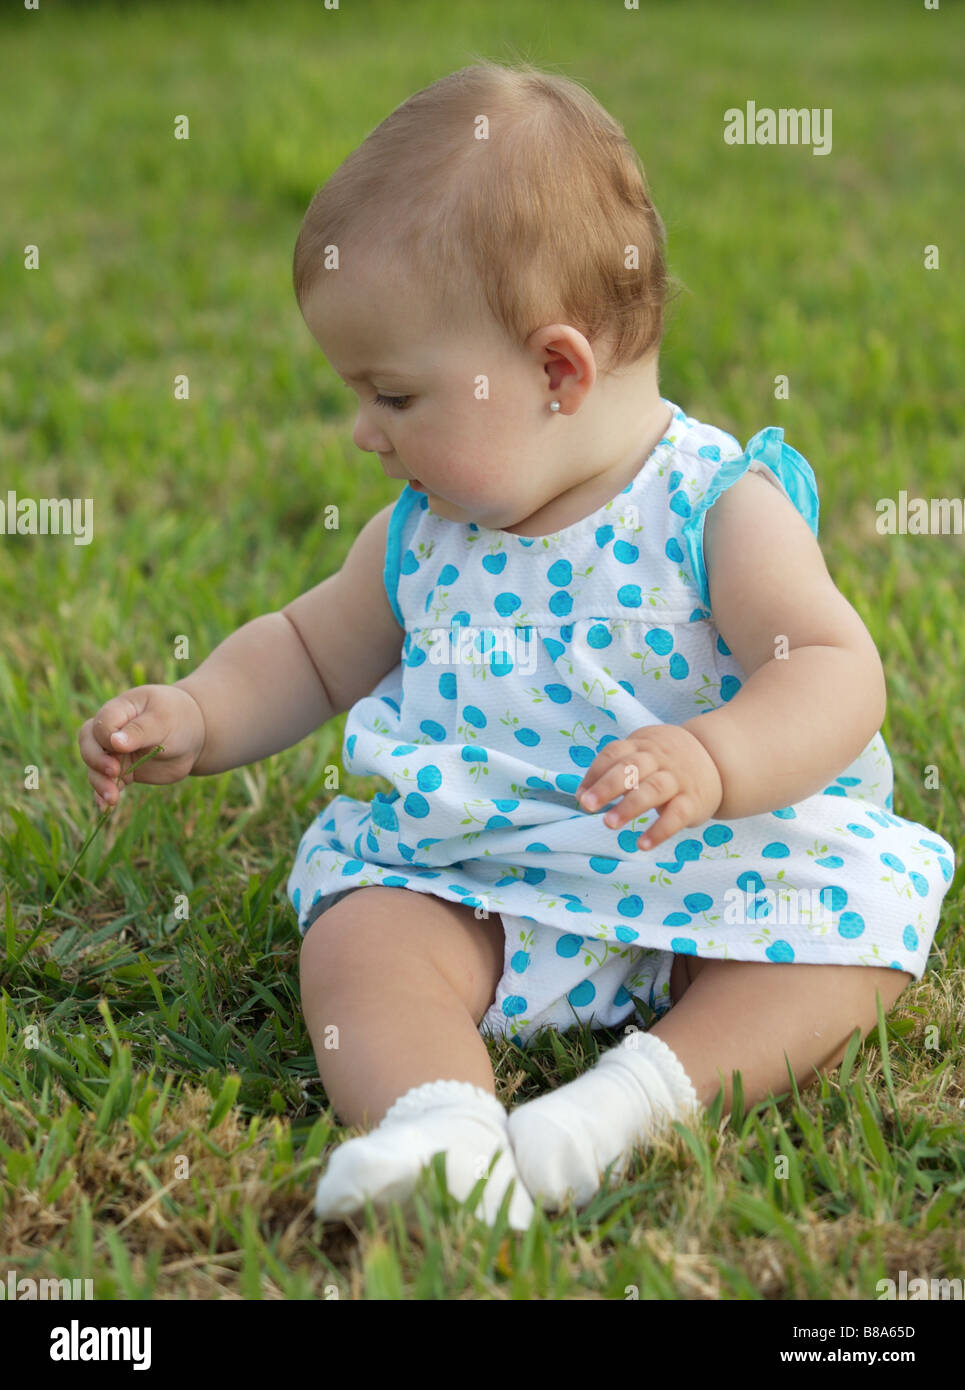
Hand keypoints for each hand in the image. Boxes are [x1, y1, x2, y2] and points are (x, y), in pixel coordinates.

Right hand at [78, 683, 206, 811]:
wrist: (193, 737)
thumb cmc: (178, 720)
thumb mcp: (163, 721)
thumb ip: (139, 731)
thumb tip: (114, 742)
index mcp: (119, 710)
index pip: (101, 724)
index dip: (107, 738)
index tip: (121, 748)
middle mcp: (111, 731)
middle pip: (89, 744)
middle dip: (96, 760)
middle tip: (113, 773)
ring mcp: (114, 752)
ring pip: (94, 766)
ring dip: (99, 782)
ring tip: (112, 799)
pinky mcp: (122, 771)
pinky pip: (106, 783)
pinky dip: (103, 794)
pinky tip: (105, 807)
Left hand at [575, 723, 723, 850]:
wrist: (717, 760)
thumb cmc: (666, 761)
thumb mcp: (643, 753)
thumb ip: (615, 769)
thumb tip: (582, 793)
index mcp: (643, 746)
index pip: (615, 753)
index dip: (595, 773)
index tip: (580, 794)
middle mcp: (660, 760)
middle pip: (632, 768)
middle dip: (607, 786)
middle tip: (587, 805)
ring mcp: (678, 780)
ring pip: (654, 789)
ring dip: (630, 807)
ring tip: (609, 824)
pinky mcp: (693, 802)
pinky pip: (677, 815)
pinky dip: (660, 830)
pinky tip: (642, 844)